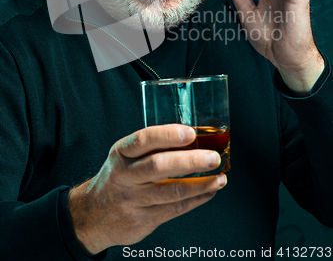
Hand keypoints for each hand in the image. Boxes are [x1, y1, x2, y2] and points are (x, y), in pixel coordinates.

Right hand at [68, 124, 225, 254]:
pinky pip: (175, 209)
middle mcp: (125, 176)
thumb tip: (193, 137)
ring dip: (201, 184)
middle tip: (213, 157)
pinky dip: (197, 199)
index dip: (168, 135)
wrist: (93, 215)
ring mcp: (134, 200)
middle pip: (159, 166)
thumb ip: (151, 147)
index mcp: (121, 153)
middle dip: (190, 161)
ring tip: (219, 177)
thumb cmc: (118, 177)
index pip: (144, 139)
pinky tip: (210, 191)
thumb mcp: (125, 156)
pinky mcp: (144, 219)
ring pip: (171, 191)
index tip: (191, 133)